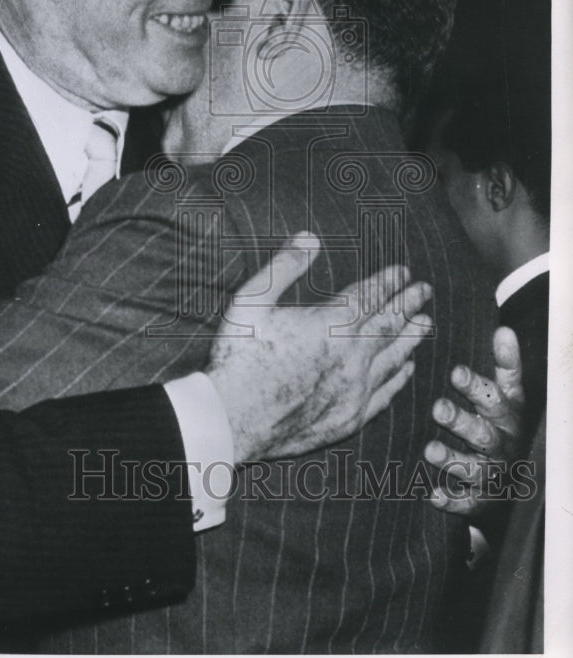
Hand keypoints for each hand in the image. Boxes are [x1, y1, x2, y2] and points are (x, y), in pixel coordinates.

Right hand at [205, 232, 433, 463]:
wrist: (232, 419)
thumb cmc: (238, 357)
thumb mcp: (252, 300)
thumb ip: (284, 266)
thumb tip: (310, 237)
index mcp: (329, 325)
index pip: (370, 297)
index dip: (388, 281)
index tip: (404, 272)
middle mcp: (350, 357)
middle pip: (389, 324)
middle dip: (409, 304)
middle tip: (425, 290)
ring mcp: (353, 390)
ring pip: (393, 358)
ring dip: (411, 338)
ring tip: (425, 324)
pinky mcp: (348, 419)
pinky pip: (384, 394)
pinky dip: (399, 378)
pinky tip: (406, 370)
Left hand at [425, 326, 524, 515]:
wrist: (515, 476)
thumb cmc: (501, 422)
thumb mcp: (509, 393)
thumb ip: (505, 364)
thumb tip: (503, 329)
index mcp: (507, 414)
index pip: (496, 398)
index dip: (478, 386)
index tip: (455, 371)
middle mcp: (502, 444)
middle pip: (484, 433)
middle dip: (461, 421)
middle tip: (437, 408)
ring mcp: (492, 473)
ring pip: (474, 469)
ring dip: (452, 459)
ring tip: (430, 450)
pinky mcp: (481, 499)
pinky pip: (467, 503)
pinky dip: (451, 500)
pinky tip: (432, 495)